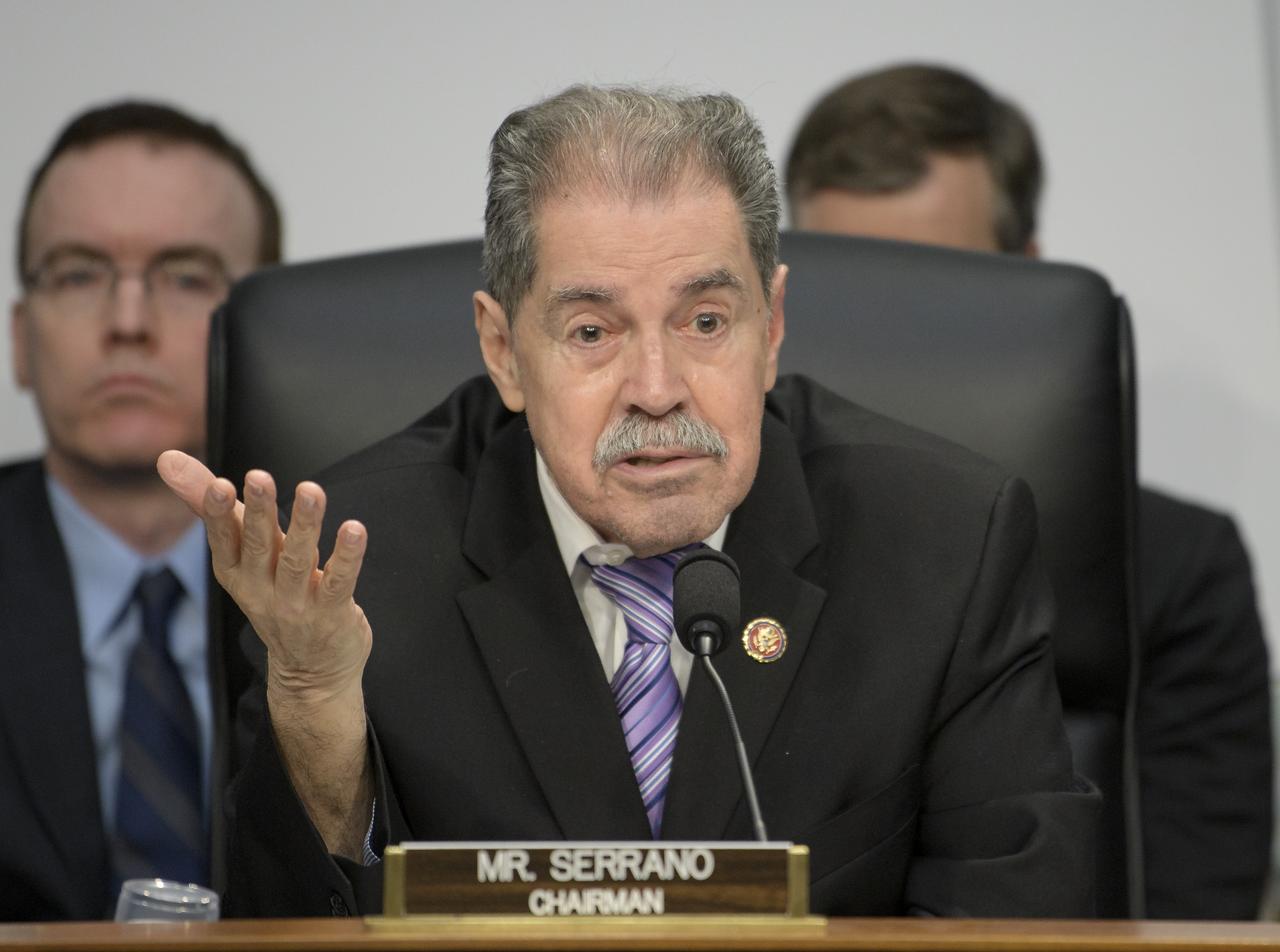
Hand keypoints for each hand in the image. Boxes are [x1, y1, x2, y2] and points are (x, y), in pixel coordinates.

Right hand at [157, 450, 371, 702]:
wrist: (310, 673)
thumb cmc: (274, 595)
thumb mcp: (241, 553)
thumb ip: (212, 506)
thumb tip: (167, 458)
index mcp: (235, 571)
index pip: (222, 539)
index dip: (218, 513)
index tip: (219, 484)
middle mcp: (260, 588)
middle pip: (257, 546)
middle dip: (257, 512)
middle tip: (258, 477)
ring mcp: (296, 605)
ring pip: (296, 561)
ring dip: (304, 525)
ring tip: (311, 490)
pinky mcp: (332, 614)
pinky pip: (339, 582)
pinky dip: (347, 556)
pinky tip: (353, 529)